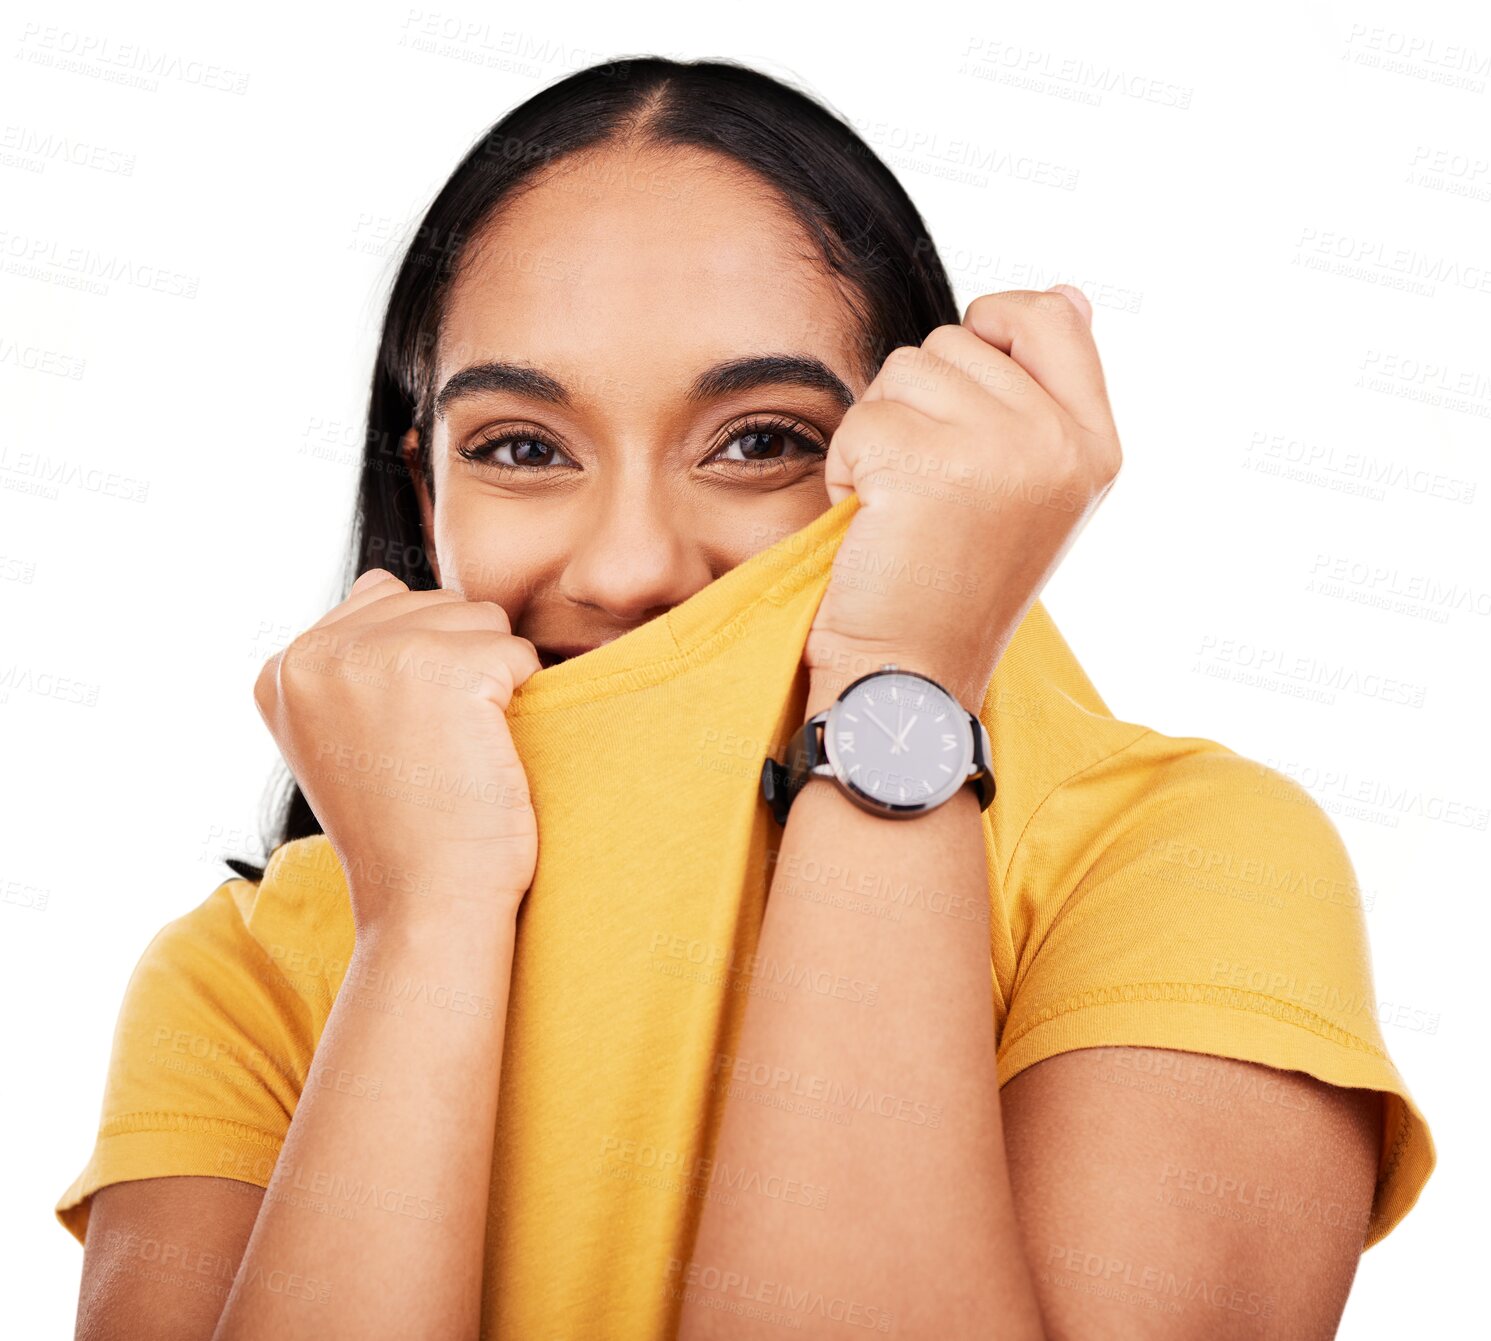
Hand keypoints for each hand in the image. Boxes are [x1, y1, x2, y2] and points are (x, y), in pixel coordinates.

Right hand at [252, 568, 543, 934]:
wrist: (428, 904)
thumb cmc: (405, 828)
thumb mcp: (340, 735)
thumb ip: (349, 657)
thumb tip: (385, 581)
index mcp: (283, 668)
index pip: (383, 601)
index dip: (421, 665)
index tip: (406, 738)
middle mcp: (317, 651)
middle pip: (436, 603)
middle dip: (459, 667)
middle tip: (437, 751)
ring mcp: (378, 654)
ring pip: (481, 619)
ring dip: (492, 681)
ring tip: (458, 750)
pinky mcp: (445, 667)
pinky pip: (519, 651)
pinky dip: (523, 700)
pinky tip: (486, 753)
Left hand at [805, 285, 1121, 707]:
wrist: (913, 679)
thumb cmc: (955, 589)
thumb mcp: (1033, 488)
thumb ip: (1048, 393)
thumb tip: (1067, 293)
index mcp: (1094, 446)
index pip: (1052, 316)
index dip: (996, 325)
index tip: (964, 393)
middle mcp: (1061, 441)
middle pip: (956, 340)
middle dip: (920, 405)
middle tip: (930, 495)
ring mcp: (1001, 448)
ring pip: (903, 370)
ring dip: (880, 435)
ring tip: (903, 512)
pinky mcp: (928, 460)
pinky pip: (860, 417)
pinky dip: (848, 470)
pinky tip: (874, 526)